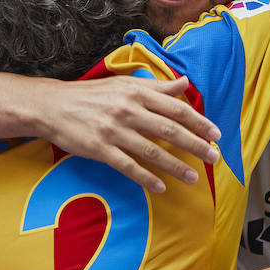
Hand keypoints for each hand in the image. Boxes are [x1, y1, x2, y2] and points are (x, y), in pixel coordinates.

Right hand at [41, 75, 221, 193]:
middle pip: (170, 130)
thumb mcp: (125, 84)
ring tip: (193, 177)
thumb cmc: (92, 95)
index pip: (176, 108)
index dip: (199, 122)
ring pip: (153, 151)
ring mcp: (114, 131)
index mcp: (137, 92)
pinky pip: (128, 166)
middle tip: (213, 157)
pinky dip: (146, 178)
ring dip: (176, 166)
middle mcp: (128, 110)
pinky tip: (160, 187)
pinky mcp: (100, 149)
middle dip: (195, 145)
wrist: (54, 106)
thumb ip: (157, 86)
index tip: (216, 134)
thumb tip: (185, 82)